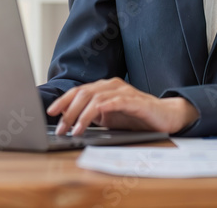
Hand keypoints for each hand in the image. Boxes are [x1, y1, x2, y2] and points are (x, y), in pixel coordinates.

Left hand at [46, 77, 198, 135]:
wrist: (166, 116)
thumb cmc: (138, 117)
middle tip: (61, 127)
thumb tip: (71, 122)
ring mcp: (123, 91)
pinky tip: (89, 123)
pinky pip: (111, 103)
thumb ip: (94, 116)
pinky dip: (97, 113)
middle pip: (83, 93)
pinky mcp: (133, 100)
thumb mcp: (110, 118)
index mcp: (105, 88)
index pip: (79, 90)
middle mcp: (112, 85)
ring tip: (73, 130)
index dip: (63, 100)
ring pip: (94, 97)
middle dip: (68, 111)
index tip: (51, 112)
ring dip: (80, 115)